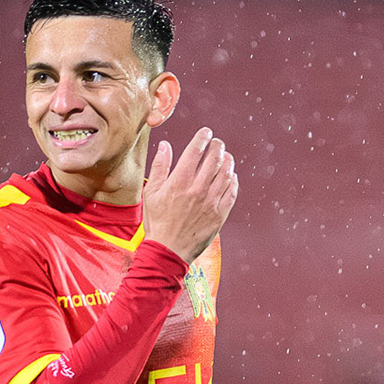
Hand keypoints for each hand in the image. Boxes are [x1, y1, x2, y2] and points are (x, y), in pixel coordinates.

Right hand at [142, 127, 237, 262]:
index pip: (196, 151)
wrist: (168, 251)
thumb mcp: (151, 193)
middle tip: (217, 143)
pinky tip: (230, 176)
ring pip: (226, 173)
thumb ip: (160, 167)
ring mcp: (211, 202)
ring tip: (226, 156)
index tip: (206, 133)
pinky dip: (233, 181)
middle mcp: (198, 189)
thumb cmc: (157, 222)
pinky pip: (231, 192)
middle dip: (218, 146)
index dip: (203, 138)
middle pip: (214, 159)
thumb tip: (165, 145)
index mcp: (179, 182)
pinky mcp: (220, 215)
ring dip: (228, 161)